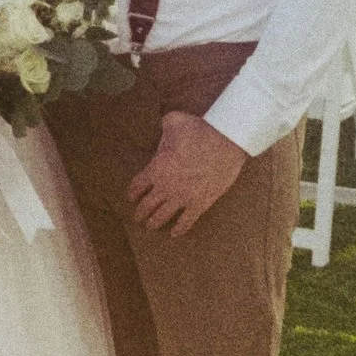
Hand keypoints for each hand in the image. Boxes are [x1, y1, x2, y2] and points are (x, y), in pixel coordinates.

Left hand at [128, 108, 245, 235]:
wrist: (224, 142)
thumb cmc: (198, 131)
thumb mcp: (173, 121)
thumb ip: (163, 125)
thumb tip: (163, 124)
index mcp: (156, 169)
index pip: (137, 185)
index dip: (132, 192)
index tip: (131, 196)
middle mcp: (165, 187)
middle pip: (147, 205)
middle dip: (140, 212)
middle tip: (137, 217)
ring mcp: (182, 198)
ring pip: (163, 216)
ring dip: (154, 222)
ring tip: (150, 226)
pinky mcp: (200, 204)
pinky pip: (187, 221)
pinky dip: (180, 229)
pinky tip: (175, 234)